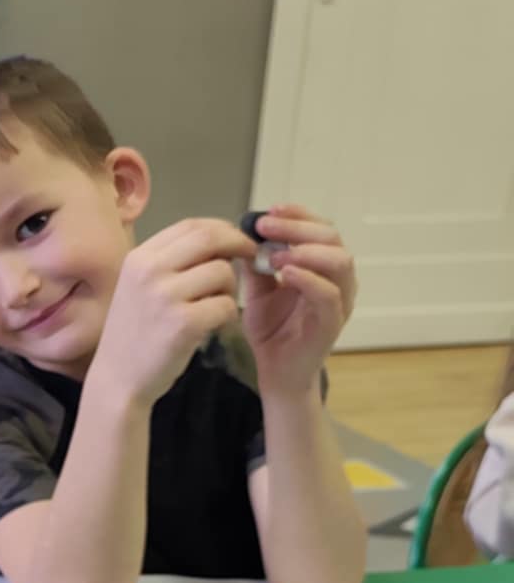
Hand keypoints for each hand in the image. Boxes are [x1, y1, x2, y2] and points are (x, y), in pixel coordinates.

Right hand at [92, 217, 254, 406]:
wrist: (117, 380)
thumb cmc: (133, 334)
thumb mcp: (139, 288)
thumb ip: (170, 262)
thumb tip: (218, 241)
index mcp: (139, 258)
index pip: (190, 225)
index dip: (222, 228)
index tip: (236, 240)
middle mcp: (150, 271)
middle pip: (210, 239)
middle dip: (239, 244)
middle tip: (251, 257)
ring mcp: (166, 297)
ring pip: (223, 272)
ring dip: (231, 288)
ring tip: (216, 306)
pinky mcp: (184, 324)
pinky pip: (227, 306)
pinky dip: (228, 315)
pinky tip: (214, 325)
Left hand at [241, 206, 355, 397]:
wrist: (274, 372)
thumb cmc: (271, 331)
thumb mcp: (257, 290)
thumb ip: (255, 264)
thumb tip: (242, 232)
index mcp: (321, 267)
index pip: (320, 229)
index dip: (298, 215)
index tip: (270, 210)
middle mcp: (336, 280)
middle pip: (332, 238)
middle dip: (298, 226)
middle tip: (267, 225)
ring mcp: (338, 301)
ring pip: (340, 262)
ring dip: (306, 250)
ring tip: (276, 252)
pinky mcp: (332, 324)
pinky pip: (329, 294)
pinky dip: (308, 279)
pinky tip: (285, 273)